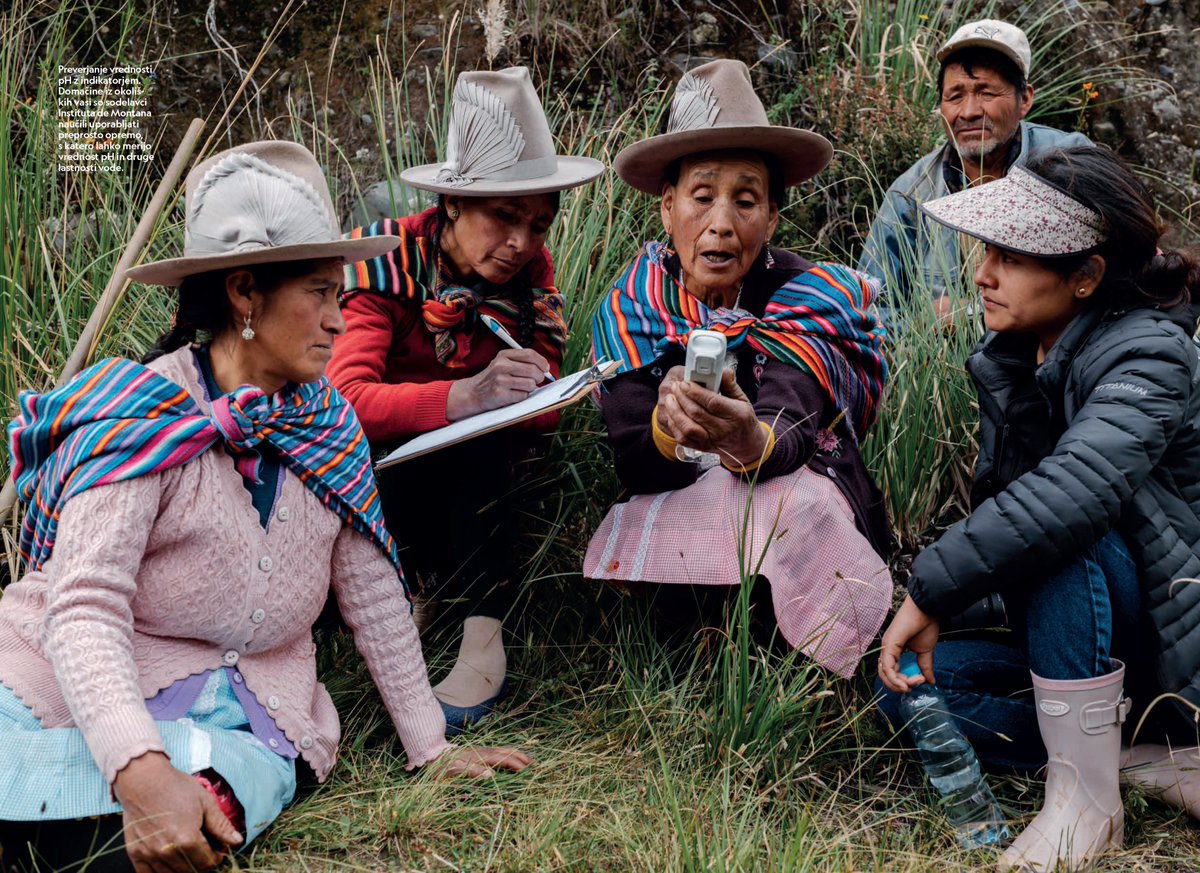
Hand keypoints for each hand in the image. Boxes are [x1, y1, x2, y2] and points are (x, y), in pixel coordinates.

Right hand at [113, 752, 241, 872]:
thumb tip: (237, 842)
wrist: (143, 780)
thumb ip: (221, 826)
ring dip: (184, 869)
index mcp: (187, 839)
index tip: (219, 851)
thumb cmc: (175, 787)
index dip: (217, 859)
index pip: (207, 863)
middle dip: (202, 865)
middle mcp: (167, 851)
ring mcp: (149, 854)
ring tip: (189, 855)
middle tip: (205, 852)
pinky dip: (160, 872)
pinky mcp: (135, 853)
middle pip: (190, 871)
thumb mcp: (205, 802)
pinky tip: (169, 862)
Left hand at [431, 745, 531, 777]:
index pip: (505, 759)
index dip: (517, 765)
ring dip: (518, 755)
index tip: (528, 771)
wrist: (434, 757)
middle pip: (508, 752)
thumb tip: (491, 775)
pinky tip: (511, 760)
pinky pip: (499, 753)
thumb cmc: (444, 766)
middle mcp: (485, 752)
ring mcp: (483, 752)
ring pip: (505, 751)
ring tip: (528, 761)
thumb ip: (473, 772)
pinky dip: (509, 755)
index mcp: (483, 756)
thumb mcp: (456, 770)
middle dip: (522, 757)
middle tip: (535, 765)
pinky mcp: (480, 754)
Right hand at [446, 349, 550, 420]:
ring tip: (520, 388)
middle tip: (536, 381)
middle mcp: (501, 365)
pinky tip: (513, 394)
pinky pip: (523, 395)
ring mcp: (500, 380)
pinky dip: (522, 396)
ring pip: (530, 384)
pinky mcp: (500, 394)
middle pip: (533, 370)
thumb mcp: (503, 363)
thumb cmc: (493, 379)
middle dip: (539, 377)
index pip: (530, 354)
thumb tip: (545, 368)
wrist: (473, 393)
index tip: (545, 368)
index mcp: (504, 355)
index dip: (542, 362)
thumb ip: (521, 362)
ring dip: (530, 388)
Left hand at [657, 367, 767, 464]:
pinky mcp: (702, 447)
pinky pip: (683, 438)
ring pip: (687, 427)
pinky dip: (674, 425)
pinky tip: (672, 413)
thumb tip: (724, 371)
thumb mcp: (742, 400)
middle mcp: (723, 429)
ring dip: (675, 411)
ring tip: (670, 398)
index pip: (712, 402)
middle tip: (676, 386)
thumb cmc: (743, 420)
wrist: (746, 445)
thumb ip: (731, 385)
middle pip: (696, 413)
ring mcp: (711, 440)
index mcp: (736, 415)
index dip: (696, 391)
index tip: (685, 382)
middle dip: (682, 397)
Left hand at [877, 595, 939, 693]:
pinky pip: (887, 667)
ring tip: (915, 682)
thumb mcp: (925, 651)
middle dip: (900, 685)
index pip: (891, 673)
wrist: (927, 610)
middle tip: (916, 683)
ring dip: (899, 683)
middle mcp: (887, 649)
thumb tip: (930, 682)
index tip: (920, 681)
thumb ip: (925, 667)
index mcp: (893, 651)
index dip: (903, 682)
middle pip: (886, 676)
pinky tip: (906, 683)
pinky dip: (895, 678)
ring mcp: (886, 647)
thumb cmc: (925, 625)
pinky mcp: (888, 645)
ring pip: (885, 674)